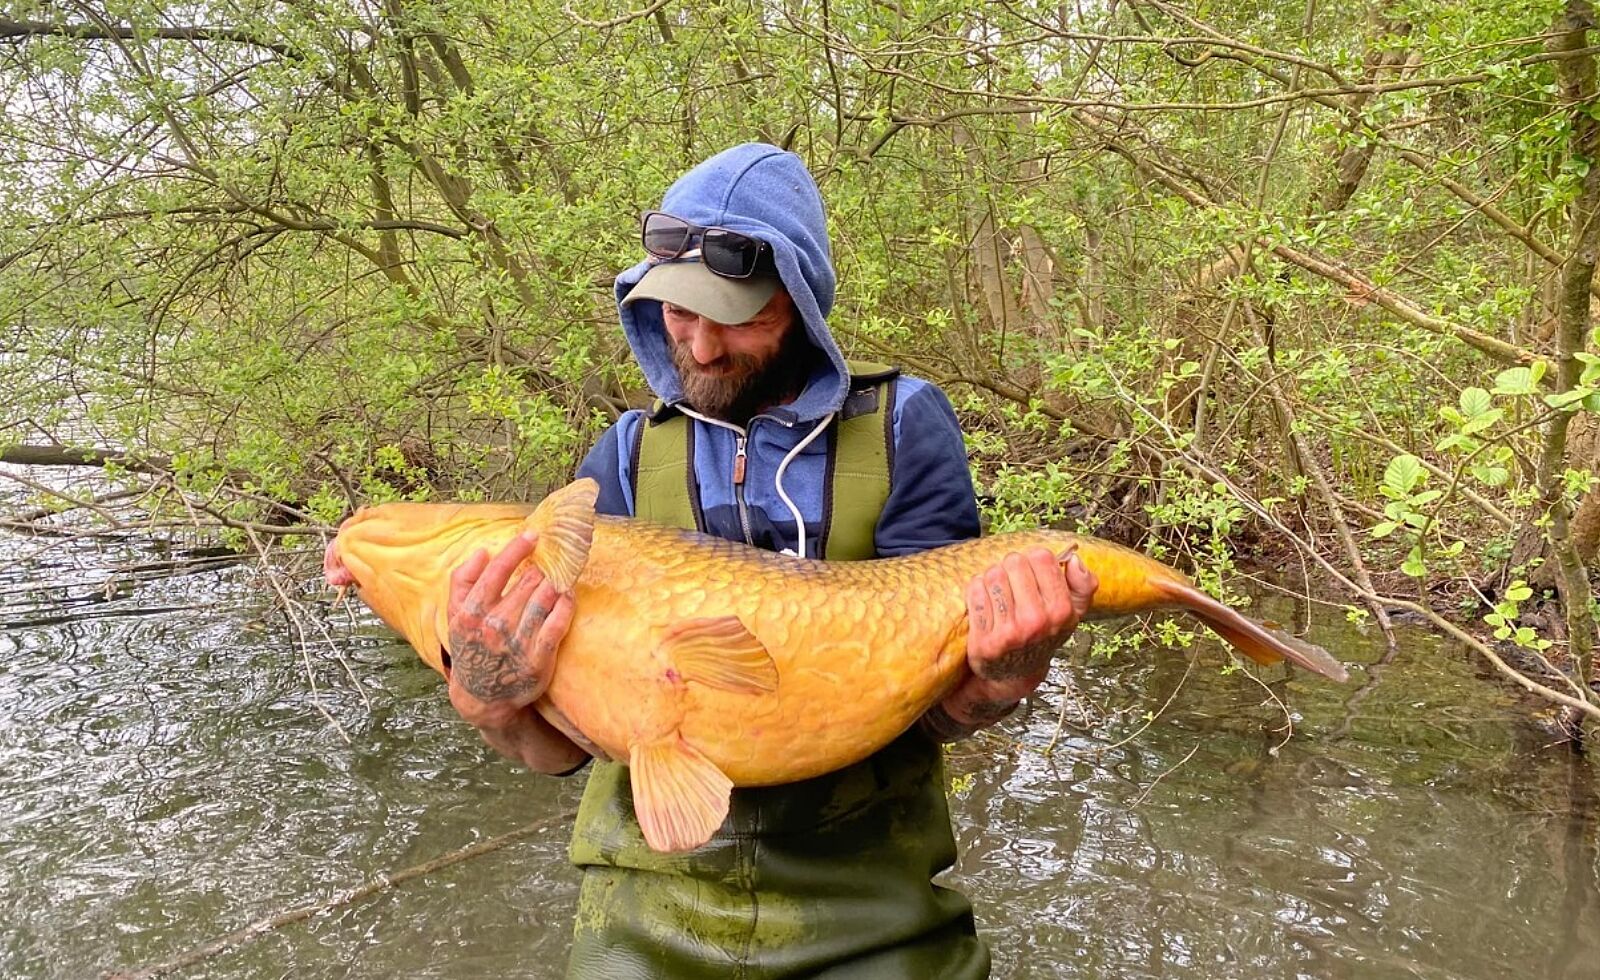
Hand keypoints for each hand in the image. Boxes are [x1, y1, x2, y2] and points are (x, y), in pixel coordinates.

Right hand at [445, 532, 573, 729]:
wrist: (483, 696)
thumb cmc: (471, 647)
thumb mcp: (454, 616)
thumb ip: (462, 582)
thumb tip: (482, 551)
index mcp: (470, 615)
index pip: (495, 573)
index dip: (516, 550)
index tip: (532, 535)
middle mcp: (493, 628)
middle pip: (525, 584)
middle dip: (542, 566)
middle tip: (554, 555)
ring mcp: (517, 645)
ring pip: (543, 601)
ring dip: (555, 581)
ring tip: (562, 570)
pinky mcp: (539, 660)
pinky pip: (557, 625)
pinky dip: (566, 605)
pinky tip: (569, 593)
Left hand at [921, 547, 1096, 741]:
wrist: (1016, 674)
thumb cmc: (1042, 635)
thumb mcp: (1071, 613)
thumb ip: (1083, 585)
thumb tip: (1075, 560)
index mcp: (1061, 610)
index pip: (1041, 557)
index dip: (1033, 561)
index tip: (1031, 575)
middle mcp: (1037, 621)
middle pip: (1014, 562)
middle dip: (1010, 569)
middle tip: (1012, 585)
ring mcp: (1010, 632)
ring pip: (992, 575)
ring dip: (992, 580)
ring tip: (998, 595)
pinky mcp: (985, 641)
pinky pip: (975, 592)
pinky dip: (976, 592)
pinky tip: (985, 604)